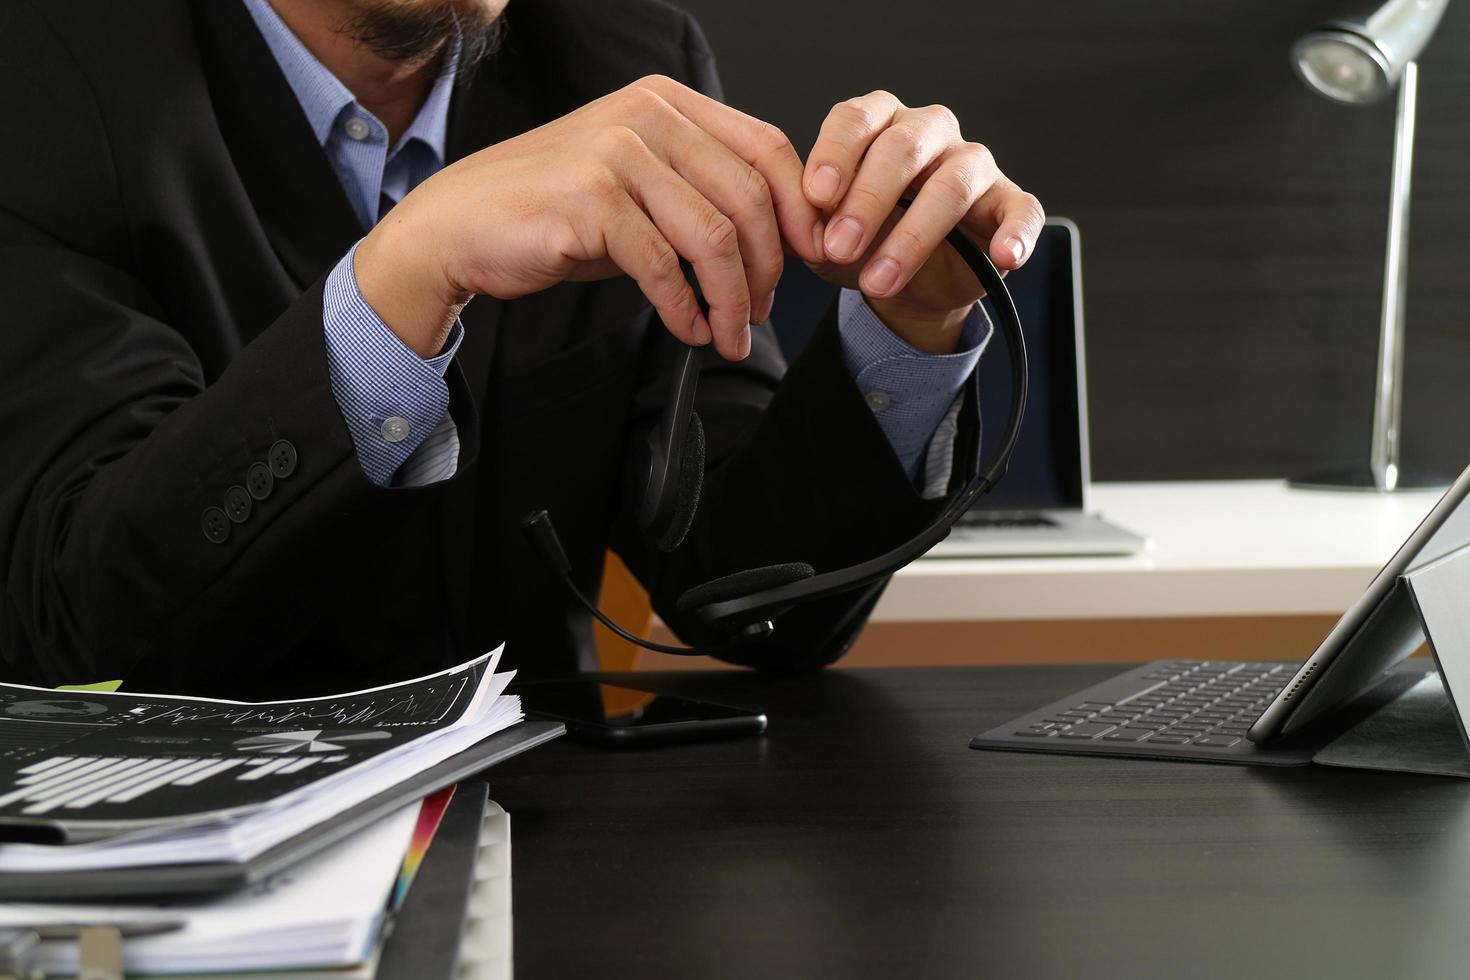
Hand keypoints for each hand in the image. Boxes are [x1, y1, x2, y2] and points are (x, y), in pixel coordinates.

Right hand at [355, 75, 825, 360]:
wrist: (462, 224)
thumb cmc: (555, 212)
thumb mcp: (638, 186)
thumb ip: (700, 194)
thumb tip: (778, 241)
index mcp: (668, 103)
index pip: (767, 148)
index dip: (800, 210)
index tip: (811, 261)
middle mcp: (646, 116)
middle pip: (749, 197)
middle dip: (768, 269)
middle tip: (761, 314)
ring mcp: (618, 154)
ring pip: (713, 236)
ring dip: (732, 299)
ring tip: (729, 335)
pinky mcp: (591, 201)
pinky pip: (664, 267)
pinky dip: (686, 309)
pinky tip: (689, 330)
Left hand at [802, 92, 1044, 353]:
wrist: (906, 282)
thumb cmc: (862, 240)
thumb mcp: (822, 232)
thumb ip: (810, 220)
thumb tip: (805, 228)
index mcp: (880, 123)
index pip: (856, 119)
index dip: (835, 154)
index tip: (814, 197)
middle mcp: (929, 132)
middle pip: (903, 147)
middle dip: (867, 200)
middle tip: (838, 247)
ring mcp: (974, 165)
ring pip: (952, 184)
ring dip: (913, 237)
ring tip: (879, 282)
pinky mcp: (1009, 204)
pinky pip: (1022, 212)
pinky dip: (1017, 234)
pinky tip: (1005, 256)